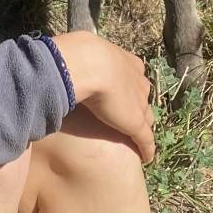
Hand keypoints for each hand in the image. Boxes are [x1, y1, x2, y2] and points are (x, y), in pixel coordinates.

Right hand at [54, 32, 154, 162]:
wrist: (91, 65)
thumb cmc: (84, 56)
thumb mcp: (85, 54)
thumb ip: (82, 61)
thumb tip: (66, 63)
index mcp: (129, 64)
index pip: (135, 79)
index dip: (131, 89)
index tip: (124, 95)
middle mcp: (138, 82)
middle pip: (143, 98)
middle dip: (139, 107)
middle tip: (129, 116)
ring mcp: (139, 103)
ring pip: (146, 118)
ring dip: (143, 127)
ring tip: (138, 138)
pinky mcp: (136, 123)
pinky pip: (145, 139)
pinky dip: (147, 148)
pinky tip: (146, 157)